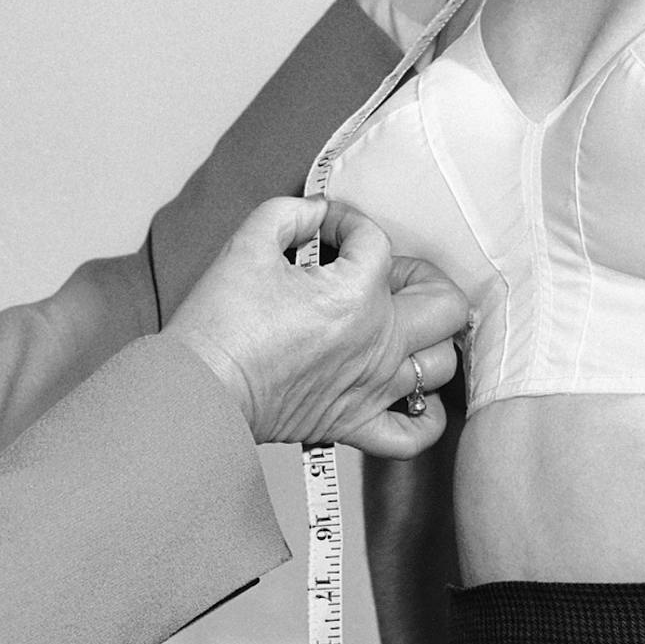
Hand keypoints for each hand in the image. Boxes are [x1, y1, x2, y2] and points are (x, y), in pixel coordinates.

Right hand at [166, 198, 466, 453]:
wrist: (198, 390)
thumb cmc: (219, 322)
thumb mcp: (249, 242)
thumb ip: (292, 212)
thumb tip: (317, 211)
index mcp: (355, 295)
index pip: (377, 240)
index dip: (348, 222)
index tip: (324, 227)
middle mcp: (377, 343)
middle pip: (445, 303)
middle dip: (420, 276)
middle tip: (382, 274)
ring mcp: (372, 388)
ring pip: (441, 364)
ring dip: (428, 339)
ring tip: (396, 325)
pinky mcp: (355, 424)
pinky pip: (417, 432)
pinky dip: (425, 414)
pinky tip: (409, 391)